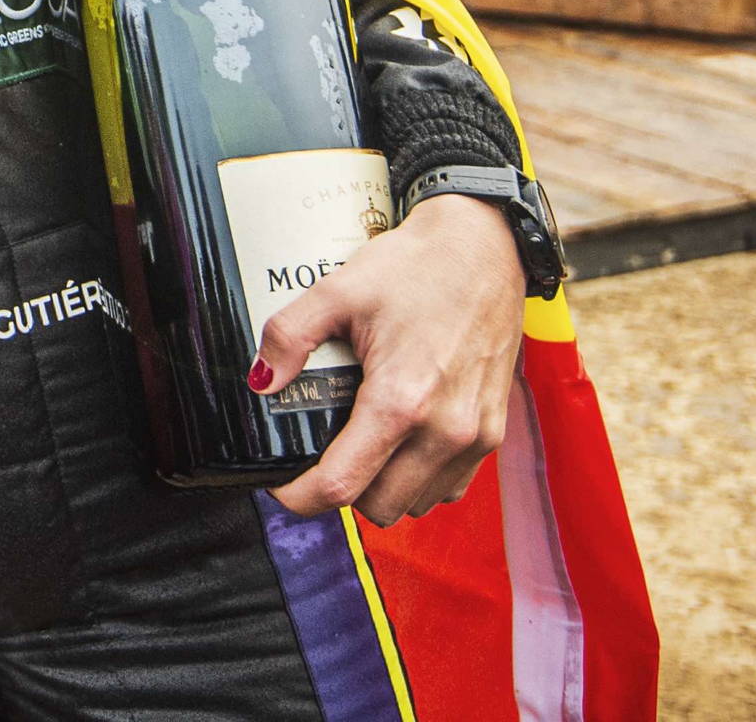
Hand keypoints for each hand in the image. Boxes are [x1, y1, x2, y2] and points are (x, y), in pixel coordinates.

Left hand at [261, 194, 524, 524]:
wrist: (485, 248)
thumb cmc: (415, 267)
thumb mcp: (338, 291)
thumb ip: (289, 337)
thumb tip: (260, 381)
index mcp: (401, 400)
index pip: (342, 485)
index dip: (300, 496)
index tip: (280, 486)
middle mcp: (445, 430)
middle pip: (378, 507)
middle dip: (340, 490)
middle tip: (319, 455)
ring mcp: (476, 436)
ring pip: (416, 504)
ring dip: (382, 487)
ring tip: (360, 444)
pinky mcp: (494, 433)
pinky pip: (450, 487)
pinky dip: (420, 479)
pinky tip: (400, 441)